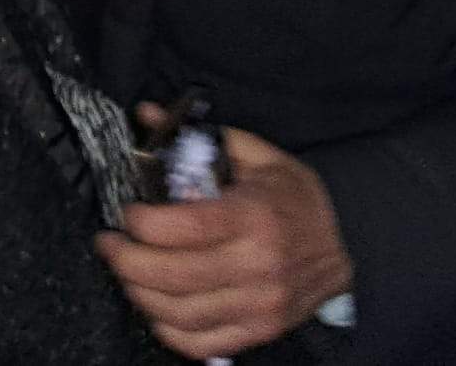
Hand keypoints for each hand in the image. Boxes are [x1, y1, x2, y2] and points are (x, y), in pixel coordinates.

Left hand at [97, 116, 352, 359]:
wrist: (346, 243)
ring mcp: (259, 305)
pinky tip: (155, 305)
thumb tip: (148, 114)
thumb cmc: (294, 198)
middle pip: (173, 276)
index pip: (185, 228)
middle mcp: (258, 266)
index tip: (128, 212)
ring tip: (126, 271)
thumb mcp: (257, 155)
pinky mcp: (258, 331)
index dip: (144, 223)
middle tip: (109, 244)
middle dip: (126, 260)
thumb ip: (199, 137)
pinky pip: (199, 343)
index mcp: (254, 216)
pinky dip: (167, 329)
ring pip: (179, 314)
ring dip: (139, 294)